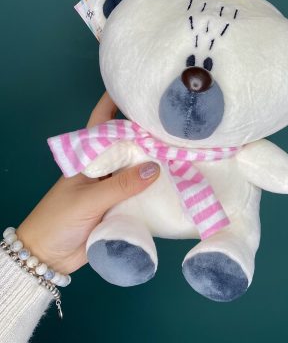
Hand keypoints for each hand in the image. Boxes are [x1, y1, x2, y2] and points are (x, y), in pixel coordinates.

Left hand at [16, 93, 159, 274]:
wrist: (49, 256)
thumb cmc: (59, 218)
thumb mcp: (88, 199)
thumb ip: (121, 185)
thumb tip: (155, 169)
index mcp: (89, 158)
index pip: (100, 122)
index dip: (113, 103)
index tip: (135, 89)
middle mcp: (104, 168)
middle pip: (127, 145)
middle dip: (146, 133)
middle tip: (172, 123)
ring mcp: (114, 187)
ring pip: (137, 169)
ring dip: (155, 162)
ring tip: (181, 150)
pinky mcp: (122, 206)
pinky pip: (142, 193)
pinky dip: (156, 189)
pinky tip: (174, 184)